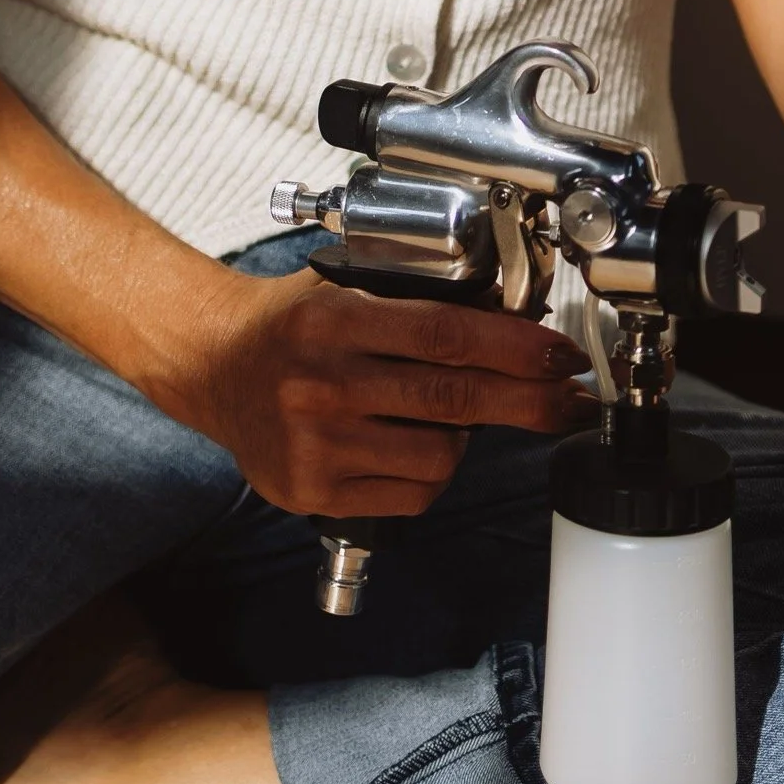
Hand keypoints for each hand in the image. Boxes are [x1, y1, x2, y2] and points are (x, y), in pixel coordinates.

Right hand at [180, 268, 587, 519]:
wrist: (214, 365)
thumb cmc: (291, 324)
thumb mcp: (345, 288)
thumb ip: (418, 305)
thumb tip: (518, 326)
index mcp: (335, 320)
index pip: (447, 335)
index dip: (517, 348)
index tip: (561, 356)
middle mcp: (322, 382)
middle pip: (453, 399)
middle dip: (529, 402)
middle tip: (570, 401)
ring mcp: (316, 443)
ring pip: (439, 456)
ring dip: (466, 440)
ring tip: (447, 419)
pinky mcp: (312, 491)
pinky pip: (410, 495)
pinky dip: (430, 474)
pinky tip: (412, 448)